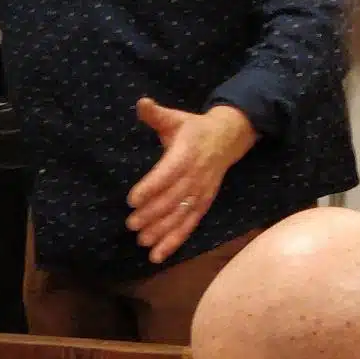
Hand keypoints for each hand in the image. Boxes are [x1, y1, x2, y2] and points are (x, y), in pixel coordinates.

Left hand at [126, 100, 256, 264]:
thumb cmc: (193, 129)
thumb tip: (141, 103)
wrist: (228, 138)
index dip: (151, 187)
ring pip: (181, 216)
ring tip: (143, 242)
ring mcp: (201, 193)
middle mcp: (195, 176)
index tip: (132, 199)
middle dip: (152, 214)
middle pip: (173, 199)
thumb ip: (156, 114)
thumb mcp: (175, 118)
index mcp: (186, 154)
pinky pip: (189, 225)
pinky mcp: (203, 204)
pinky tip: (158, 255)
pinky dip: (175, 241)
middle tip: (131, 224)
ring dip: (162, 231)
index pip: (168, 173)